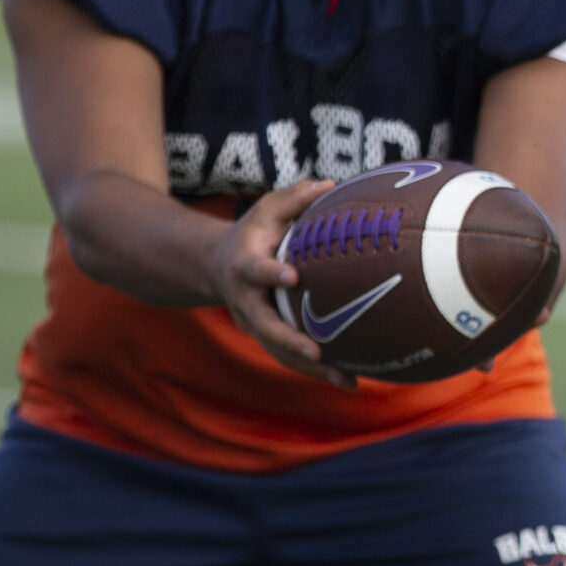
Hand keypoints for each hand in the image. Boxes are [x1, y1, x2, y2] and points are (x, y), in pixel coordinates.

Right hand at [215, 179, 349, 387]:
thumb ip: (295, 197)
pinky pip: (290, 358)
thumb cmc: (254, 231)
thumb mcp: (267, 208)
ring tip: (346, 381)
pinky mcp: (267, 338)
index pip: (256, 270)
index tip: (293, 277)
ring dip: (312, 368)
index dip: (271, 274)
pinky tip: (349, 381)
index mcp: (245, 266)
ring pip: (279, 351)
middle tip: (316, 351)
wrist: (216, 264)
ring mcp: (254, 323)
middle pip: (264, 326)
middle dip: (289, 340)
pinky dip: (317, 371)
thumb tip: (331, 185)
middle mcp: (246, 301)